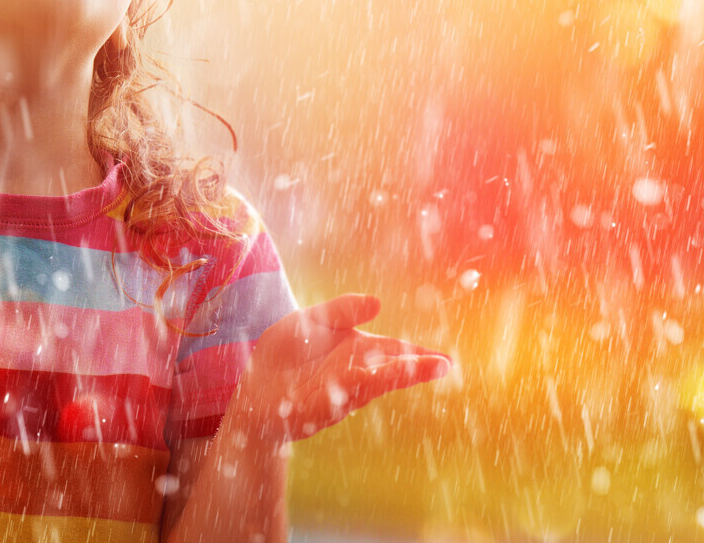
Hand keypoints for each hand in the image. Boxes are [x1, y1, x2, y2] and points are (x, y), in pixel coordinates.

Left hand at [229, 294, 450, 442]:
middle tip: (450, 363)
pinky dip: (381, 379)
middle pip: (394, 364)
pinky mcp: (329, 399)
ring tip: (439, 365)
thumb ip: (342, 310)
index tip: (447, 360)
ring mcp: (344, 386)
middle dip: (421, 364)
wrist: (253, 395)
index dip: (419, 354)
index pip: (394, 349)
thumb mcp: (310, 320)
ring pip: (382, 376)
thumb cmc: (283, 358)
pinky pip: (359, 386)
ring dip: (410, 371)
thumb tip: (379, 302)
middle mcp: (355, 369)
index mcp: (355, 349)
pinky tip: (399, 373)